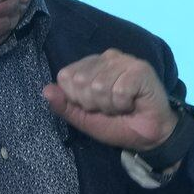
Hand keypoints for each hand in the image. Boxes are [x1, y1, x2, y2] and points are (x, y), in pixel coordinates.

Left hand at [42, 48, 176, 151]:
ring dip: (110, 106)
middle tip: (111, 108)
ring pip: (99, 87)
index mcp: (89, 65)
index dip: (76, 99)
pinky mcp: (140, 68)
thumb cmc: (116, 124)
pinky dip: (124, 104)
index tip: (94, 106)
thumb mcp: (84, 118)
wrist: (148, 136)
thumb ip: (64, 105)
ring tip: (122, 106)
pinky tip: (133, 103)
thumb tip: (45, 90)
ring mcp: (124, 60)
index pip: (65, 77)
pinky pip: (119, 91)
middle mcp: (105, 57)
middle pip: (81, 82)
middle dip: (94, 104)